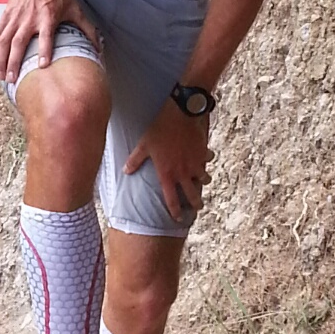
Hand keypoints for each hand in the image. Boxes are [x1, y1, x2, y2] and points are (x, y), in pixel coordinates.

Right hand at [0, 0, 99, 85]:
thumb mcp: (74, 7)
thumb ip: (86, 28)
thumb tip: (99, 47)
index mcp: (47, 17)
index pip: (46, 36)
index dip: (44, 50)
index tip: (42, 65)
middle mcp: (29, 19)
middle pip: (18, 43)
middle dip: (14, 62)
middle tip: (13, 79)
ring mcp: (15, 18)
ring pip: (4, 41)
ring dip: (1, 60)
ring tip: (2, 76)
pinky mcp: (6, 17)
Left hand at [123, 99, 210, 220]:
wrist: (181, 114)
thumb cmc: (160, 129)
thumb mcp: (144, 145)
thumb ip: (135, 160)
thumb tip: (126, 171)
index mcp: (168, 174)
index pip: (172, 199)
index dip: (175, 211)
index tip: (178, 218)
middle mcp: (183, 172)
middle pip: (193, 195)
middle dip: (196, 204)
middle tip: (197, 207)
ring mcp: (196, 163)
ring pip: (205, 179)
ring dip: (204, 181)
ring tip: (203, 181)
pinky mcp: (203, 152)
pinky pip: (208, 160)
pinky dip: (208, 160)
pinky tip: (207, 157)